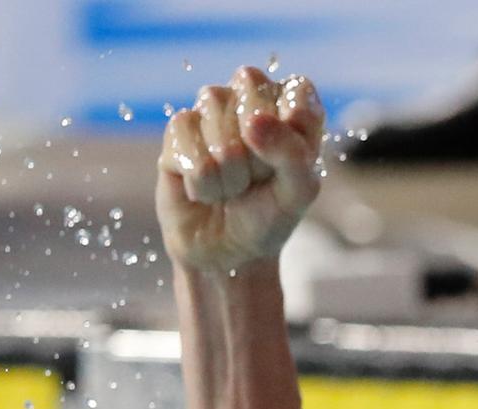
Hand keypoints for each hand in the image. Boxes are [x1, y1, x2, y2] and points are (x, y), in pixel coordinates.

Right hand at [157, 66, 326, 274]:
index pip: (296, 88)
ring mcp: (212, 110)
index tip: (288, 165)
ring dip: (229, 170)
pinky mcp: (178, 129)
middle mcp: (251, 98)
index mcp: (291, 106)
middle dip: (257, 148)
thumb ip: (292, 153)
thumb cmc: (269, 217)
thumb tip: (253, 121)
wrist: (227, 253)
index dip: (292, 127)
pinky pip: (187, 141)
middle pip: (250, 85)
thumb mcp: (299, 193)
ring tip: (232, 188)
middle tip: (259, 177)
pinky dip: (202, 181)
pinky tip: (205, 191)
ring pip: (216, 112)